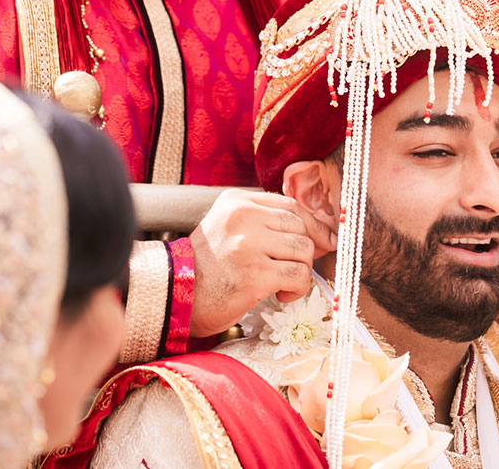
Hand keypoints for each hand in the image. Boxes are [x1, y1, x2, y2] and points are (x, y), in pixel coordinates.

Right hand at [188, 190, 331, 336]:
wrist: (176, 296)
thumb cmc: (208, 267)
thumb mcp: (231, 230)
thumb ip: (267, 224)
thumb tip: (322, 235)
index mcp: (237, 202)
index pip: (290, 206)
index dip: (311, 226)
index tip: (321, 241)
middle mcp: (243, 218)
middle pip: (300, 227)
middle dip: (307, 251)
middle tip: (295, 268)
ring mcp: (249, 245)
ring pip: (303, 251)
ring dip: (301, 271)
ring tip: (282, 283)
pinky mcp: (255, 275)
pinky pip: (298, 276)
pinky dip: (297, 289)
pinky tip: (281, 295)